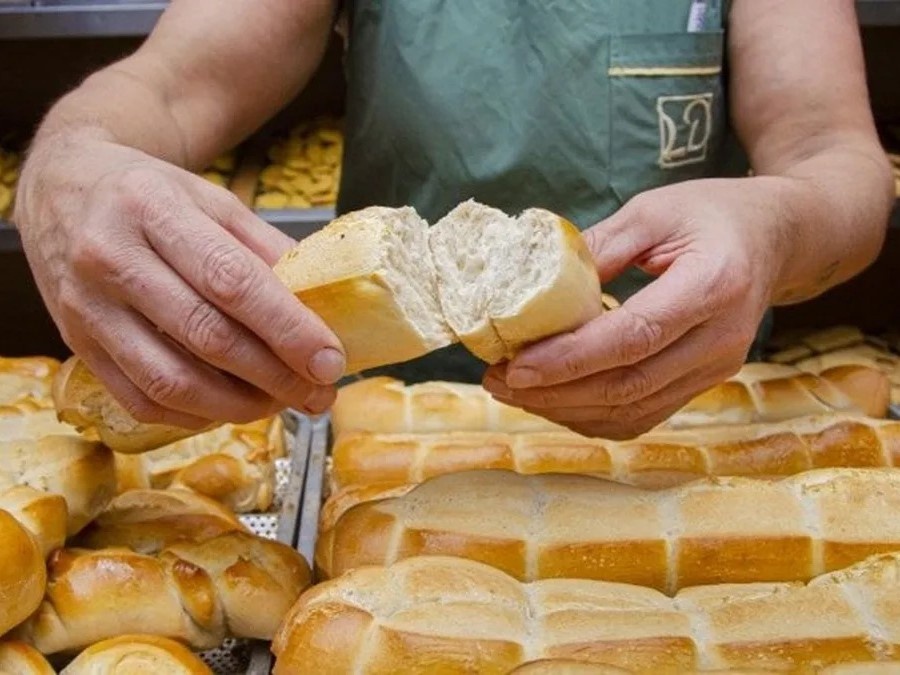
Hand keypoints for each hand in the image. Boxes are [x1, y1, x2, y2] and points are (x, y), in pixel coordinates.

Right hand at [16, 137, 343, 427]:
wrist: (61, 190)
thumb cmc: (150, 195)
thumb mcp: (212, 200)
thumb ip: (265, 249)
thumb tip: (322, 307)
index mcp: (153, 209)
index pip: (231, 281)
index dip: (288, 329)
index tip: (330, 360)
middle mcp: (111, 258)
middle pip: (206, 336)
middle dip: (275, 376)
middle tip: (319, 393)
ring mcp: (86, 307)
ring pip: (171, 380)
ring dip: (238, 405)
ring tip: (280, 402)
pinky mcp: (76, 344)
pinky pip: (140, 399)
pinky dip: (194, 414)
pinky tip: (229, 406)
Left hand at [483, 178, 790, 438]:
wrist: (775, 239)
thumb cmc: (712, 214)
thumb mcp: (653, 210)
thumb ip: (597, 247)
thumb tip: (531, 284)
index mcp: (713, 285)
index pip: (634, 337)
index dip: (570, 358)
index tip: (516, 365)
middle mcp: (721, 340)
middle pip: (629, 385)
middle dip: (554, 392)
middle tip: (497, 380)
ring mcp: (716, 369)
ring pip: (632, 411)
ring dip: (566, 409)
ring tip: (512, 391)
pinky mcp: (703, 383)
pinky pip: (643, 414)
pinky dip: (592, 415)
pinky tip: (552, 399)